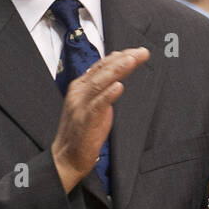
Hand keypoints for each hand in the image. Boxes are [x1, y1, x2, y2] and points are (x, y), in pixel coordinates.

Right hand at [51, 48, 149, 192]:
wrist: (67, 157)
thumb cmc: (82, 132)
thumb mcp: (91, 104)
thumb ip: (101, 89)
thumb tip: (116, 75)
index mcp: (80, 86)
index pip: (101, 65)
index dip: (119, 56)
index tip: (136, 51)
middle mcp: (79, 92)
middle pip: (102, 70)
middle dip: (123, 59)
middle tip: (141, 52)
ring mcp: (80, 105)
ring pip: (100, 83)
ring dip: (117, 70)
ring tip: (131, 60)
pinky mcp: (85, 119)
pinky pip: (98, 104)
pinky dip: (108, 94)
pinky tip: (119, 86)